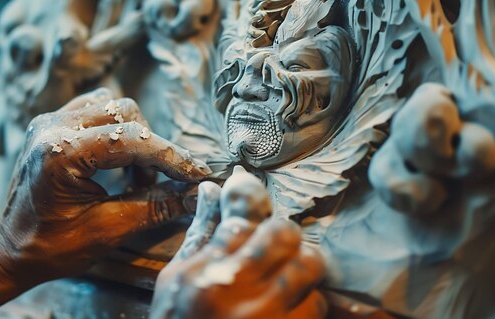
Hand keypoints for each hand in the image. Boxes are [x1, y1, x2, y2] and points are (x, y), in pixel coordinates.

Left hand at [0, 88, 210, 285]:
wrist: (9, 251)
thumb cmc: (51, 248)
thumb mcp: (107, 231)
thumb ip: (154, 207)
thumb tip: (195, 194)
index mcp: (59, 153)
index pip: (131, 140)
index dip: (171, 157)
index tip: (198, 173)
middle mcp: (51, 126)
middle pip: (125, 113)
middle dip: (152, 147)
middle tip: (158, 184)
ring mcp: (49, 121)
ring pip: (113, 107)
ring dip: (135, 137)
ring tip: (136, 176)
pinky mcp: (51, 123)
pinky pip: (96, 109)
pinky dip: (117, 131)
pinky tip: (118, 160)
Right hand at [151, 179, 327, 318]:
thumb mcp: (176, 278)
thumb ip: (201, 233)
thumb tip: (211, 189)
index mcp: (205, 273)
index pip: (242, 219)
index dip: (251, 201)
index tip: (251, 197)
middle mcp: (240, 292)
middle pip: (284, 234)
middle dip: (282, 233)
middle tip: (275, 243)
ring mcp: (270, 316)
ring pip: (309, 266)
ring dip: (300, 266)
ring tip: (284, 275)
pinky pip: (317, 304)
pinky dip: (306, 300)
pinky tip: (288, 304)